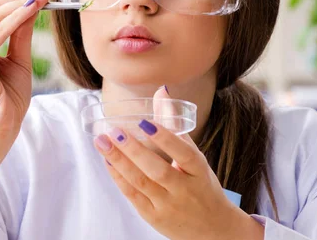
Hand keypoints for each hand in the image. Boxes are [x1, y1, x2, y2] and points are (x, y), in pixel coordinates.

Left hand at [93, 88, 264, 239]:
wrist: (214, 230)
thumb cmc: (201, 185)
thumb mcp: (195, 158)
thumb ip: (175, 126)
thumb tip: (161, 91)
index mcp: (199, 172)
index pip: (184, 153)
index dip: (165, 138)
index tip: (144, 122)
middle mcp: (184, 190)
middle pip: (157, 169)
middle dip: (133, 150)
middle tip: (114, 131)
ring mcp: (168, 205)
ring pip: (140, 182)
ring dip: (119, 161)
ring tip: (102, 142)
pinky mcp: (154, 216)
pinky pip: (133, 195)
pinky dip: (118, 176)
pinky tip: (107, 160)